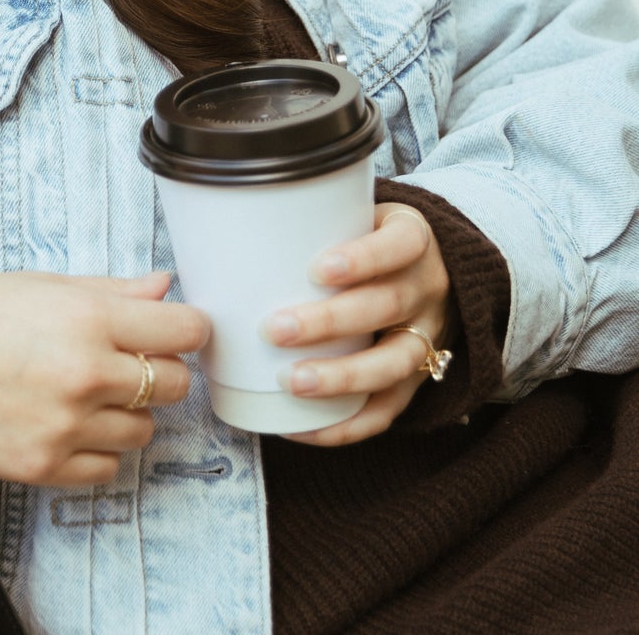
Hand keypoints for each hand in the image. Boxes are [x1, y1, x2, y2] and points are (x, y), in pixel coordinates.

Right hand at [0, 271, 209, 486]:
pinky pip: (107, 467)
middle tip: (129, 360)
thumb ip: (112, 290)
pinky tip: (71, 423)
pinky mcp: (47, 466)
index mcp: (88, 319)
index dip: (187, 328)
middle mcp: (86, 374)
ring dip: (128, 411)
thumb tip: (164, 287)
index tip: (177, 330)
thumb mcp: (43, 285)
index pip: (182, 331)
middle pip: (174, 385)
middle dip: (161, 370)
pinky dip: (98, 448)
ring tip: (89, 392)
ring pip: (144, 430)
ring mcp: (68, 426)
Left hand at [262, 202, 452, 446]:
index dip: (363, 259)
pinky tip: (303, 429)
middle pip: (387, 306)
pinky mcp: (418, 380)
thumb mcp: (355, 215)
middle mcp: (427, 289)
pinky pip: (388, 410)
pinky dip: (347, 425)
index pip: (398, 245)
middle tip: (275, 329)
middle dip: (331, 322)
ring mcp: (428, 337)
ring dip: (340, 377)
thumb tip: (216, 232)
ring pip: (393, 363)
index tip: (316, 269)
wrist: (425, 271)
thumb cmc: (366, 239)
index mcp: (414, 239)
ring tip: (291, 381)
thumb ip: (308, 221)